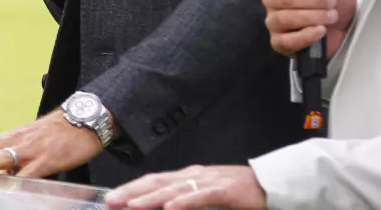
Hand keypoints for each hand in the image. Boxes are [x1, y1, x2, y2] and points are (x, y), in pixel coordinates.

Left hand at [0, 110, 102, 178]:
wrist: (82, 122)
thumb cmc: (54, 136)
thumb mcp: (26, 146)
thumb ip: (9, 160)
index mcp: (5, 140)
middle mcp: (11, 142)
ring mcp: (28, 151)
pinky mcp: (46, 160)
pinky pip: (29, 172)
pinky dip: (17, 180)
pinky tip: (8, 188)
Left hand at [105, 165, 265, 209]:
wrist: (270, 183)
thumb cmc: (238, 191)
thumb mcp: (206, 194)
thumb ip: (186, 199)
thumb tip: (163, 207)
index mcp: (188, 176)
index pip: (154, 181)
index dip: (131, 188)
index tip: (112, 199)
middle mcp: (194, 175)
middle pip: (157, 182)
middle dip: (132, 192)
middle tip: (111, 201)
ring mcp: (208, 181)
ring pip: (174, 189)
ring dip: (150, 198)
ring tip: (131, 206)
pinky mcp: (224, 190)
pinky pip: (201, 196)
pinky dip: (184, 202)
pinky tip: (170, 207)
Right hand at [262, 0, 355, 59]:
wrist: (342, 27)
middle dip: (314, 0)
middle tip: (332, 2)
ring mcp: (273, 20)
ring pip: (285, 18)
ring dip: (313, 17)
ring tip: (331, 16)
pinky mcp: (278, 42)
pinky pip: (286, 40)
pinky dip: (306, 36)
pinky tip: (321, 31)